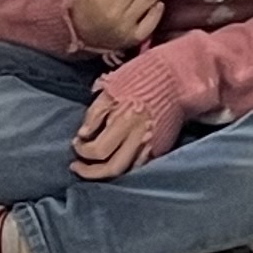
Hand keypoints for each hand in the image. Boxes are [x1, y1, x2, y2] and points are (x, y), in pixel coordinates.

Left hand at [70, 72, 184, 177]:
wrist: (176, 78)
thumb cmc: (141, 78)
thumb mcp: (112, 88)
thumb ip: (95, 113)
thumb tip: (83, 134)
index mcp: (125, 120)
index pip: (97, 150)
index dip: (81, 149)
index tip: (76, 141)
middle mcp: (139, 137)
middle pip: (112, 167)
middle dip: (90, 172)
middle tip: (77, 166)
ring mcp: (152, 144)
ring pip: (127, 171)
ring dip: (106, 174)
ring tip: (94, 168)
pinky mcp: (161, 146)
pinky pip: (140, 165)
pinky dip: (125, 168)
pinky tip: (115, 161)